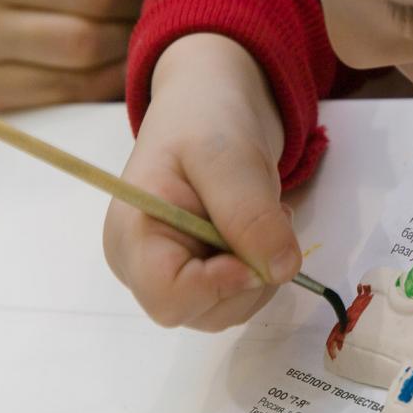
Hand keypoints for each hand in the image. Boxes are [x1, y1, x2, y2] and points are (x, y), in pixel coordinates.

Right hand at [103, 34, 301, 330]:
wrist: (213, 102)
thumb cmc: (206, 118)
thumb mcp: (230, 156)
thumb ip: (249, 213)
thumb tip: (280, 269)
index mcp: (132, 235)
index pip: (168, 298)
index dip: (218, 286)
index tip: (254, 253)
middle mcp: (144, 265)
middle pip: (203, 311)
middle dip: (249, 275)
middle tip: (269, 217)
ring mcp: (173, 272)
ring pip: (229, 308)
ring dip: (262, 270)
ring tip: (264, 214)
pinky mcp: (201, 272)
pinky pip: (241, 294)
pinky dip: (263, 267)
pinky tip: (260, 226)